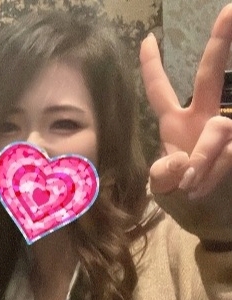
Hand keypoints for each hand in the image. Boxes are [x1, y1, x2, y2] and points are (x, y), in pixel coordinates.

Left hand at [140, 3, 231, 198]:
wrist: (204, 208)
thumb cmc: (179, 188)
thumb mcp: (161, 183)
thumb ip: (164, 174)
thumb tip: (183, 162)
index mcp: (174, 122)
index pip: (160, 90)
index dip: (152, 67)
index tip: (147, 39)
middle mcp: (201, 118)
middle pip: (208, 76)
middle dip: (219, 43)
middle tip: (230, 9)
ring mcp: (223, 130)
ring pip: (218, 129)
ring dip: (204, 158)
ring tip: (190, 184)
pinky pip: (228, 154)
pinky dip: (214, 173)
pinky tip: (202, 186)